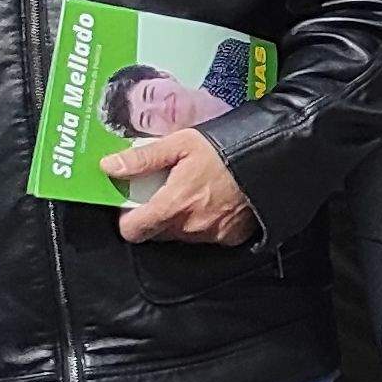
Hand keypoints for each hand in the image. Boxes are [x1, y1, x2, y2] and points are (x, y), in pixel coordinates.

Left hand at [104, 127, 262, 244]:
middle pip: (157, 233)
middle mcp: (190, 227)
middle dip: (156, 215)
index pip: (132, 231)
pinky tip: (215, 201)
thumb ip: (142, 159)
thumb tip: (108, 167)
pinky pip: (207, 236)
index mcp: (173, 205)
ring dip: (181, 219)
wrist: (273, 158)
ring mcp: (212, 235)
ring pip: (182, 235)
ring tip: (195, 191)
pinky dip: (206, 222)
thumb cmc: (225, 148)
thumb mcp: (180, 143)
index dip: (128, 218)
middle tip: (167, 189)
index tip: (134, 203)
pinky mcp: (232, 237)